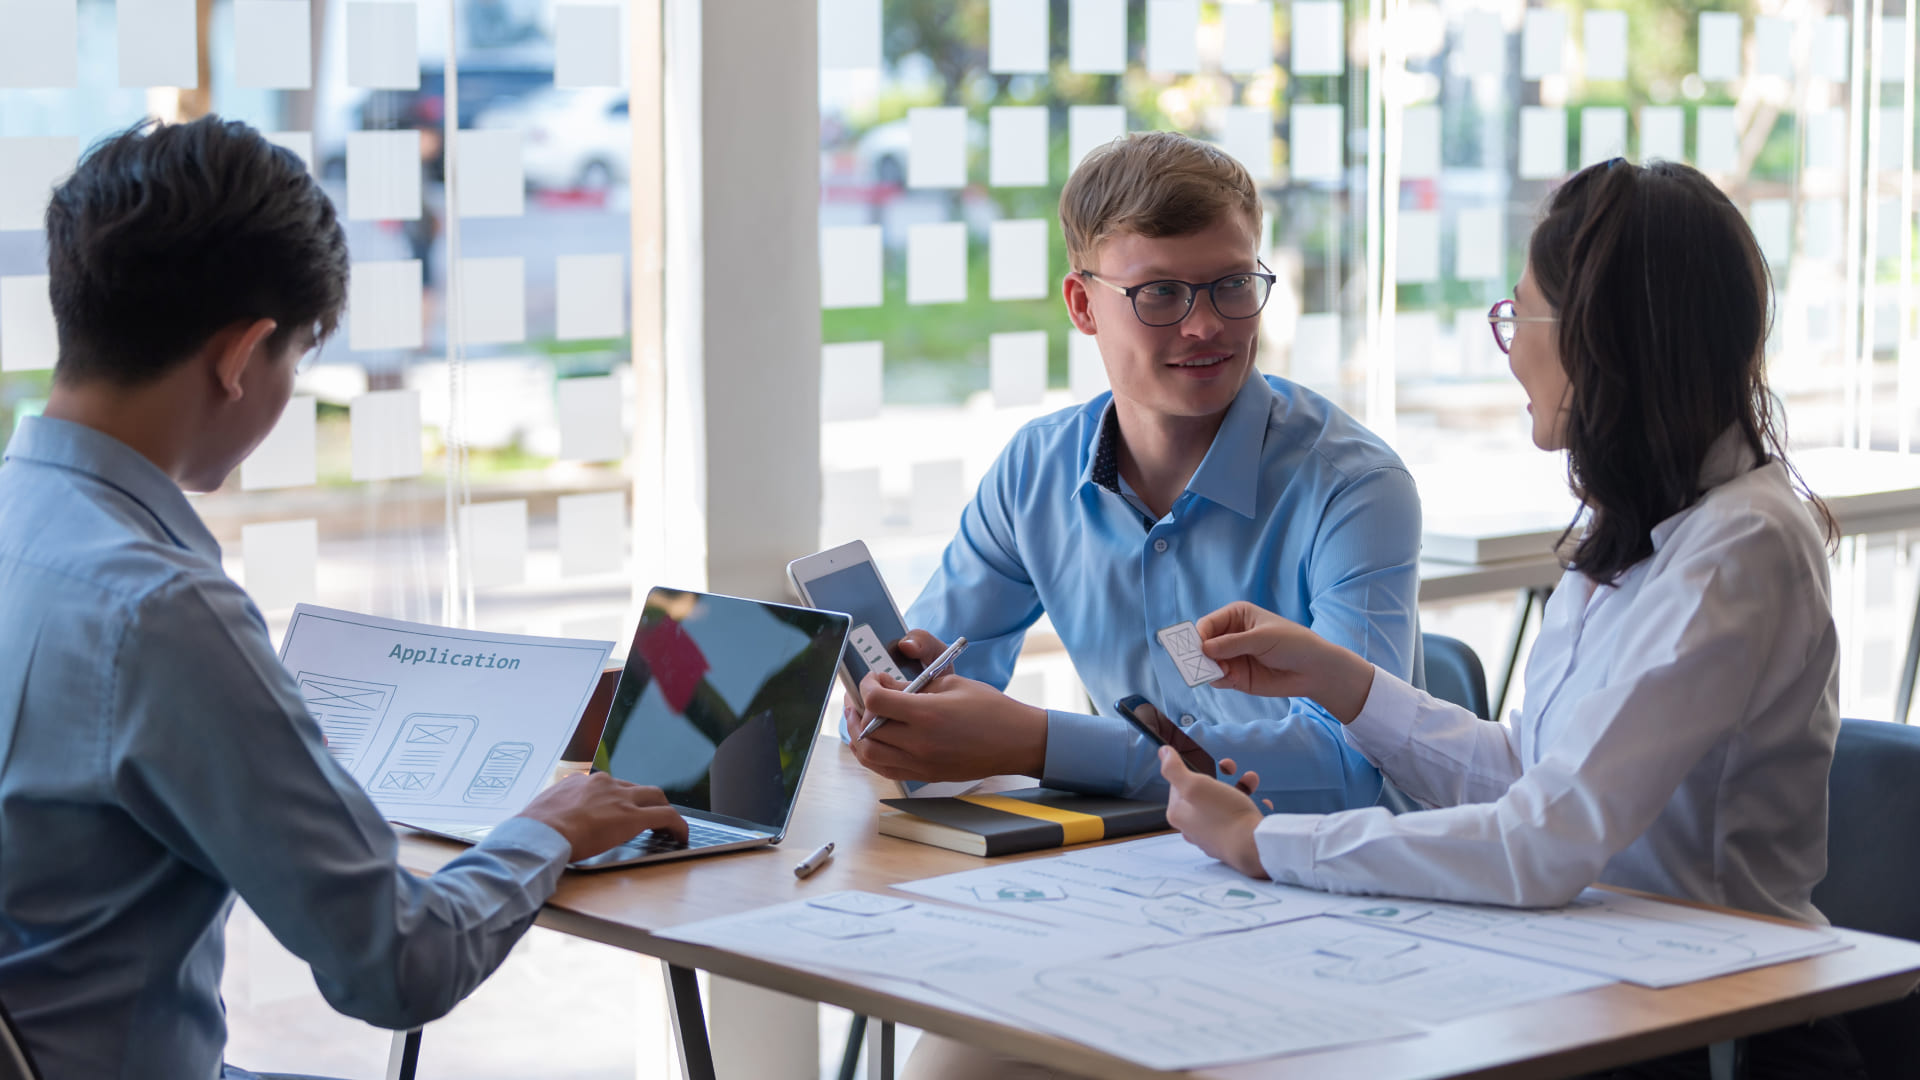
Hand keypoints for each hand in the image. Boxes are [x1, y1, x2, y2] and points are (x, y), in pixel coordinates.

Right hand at [516, 772, 686, 860]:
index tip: (616, 810)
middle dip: (644, 800)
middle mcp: (604, 784)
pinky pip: (666, 817)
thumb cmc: (534, 830)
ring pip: (655, 797)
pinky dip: (677, 825)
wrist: (539, 834)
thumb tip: (546, 827)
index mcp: (581, 782)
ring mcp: (620, 799)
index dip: (616, 800)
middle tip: (647, 815)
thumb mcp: (542, 813)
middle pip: (635, 787)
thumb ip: (553, 815)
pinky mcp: (634, 817)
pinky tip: (680, 836)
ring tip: (666, 826)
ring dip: (662, 810)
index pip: (608, 786)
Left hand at [850, 671, 1046, 781]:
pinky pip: (883, 769)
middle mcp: (919, 742)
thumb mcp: (951, 684)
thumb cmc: (990, 709)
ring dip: (858, 734)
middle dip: (858, 708)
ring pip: (868, 754)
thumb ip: (913, 686)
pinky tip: (874, 739)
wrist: (1015, 742)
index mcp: (927, 714)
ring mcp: (920, 763)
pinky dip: (871, 754)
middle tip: (860, 696)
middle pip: (866, 729)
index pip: (876, 701)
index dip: (867, 685)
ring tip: (861, 718)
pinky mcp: (924, 775)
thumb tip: (884, 686)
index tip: (873, 678)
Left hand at [1159, 747, 1266, 878]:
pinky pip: (1237, 818)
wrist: (1254, 847)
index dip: (1194, 770)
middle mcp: (1191, 826)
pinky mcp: (1230, 841)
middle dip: (1220, 776)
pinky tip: (1261, 801)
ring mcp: (1212, 835)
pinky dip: (1248, 806)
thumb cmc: (1224, 815)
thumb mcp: (1196, 785)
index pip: (1178, 784)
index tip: (1211, 764)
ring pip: (1222, 803)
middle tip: (1231, 768)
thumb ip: (1175, 769)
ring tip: (1251, 780)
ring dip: (1238, 787)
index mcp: (1178, 813)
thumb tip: (1163, 752)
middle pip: (1202, 792)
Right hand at [1196, 602, 1374, 722]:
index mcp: (1236, 616)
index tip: (1198, 649)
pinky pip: (1218, 679)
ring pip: (1207, 663)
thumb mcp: (1262, 638)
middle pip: (1203, 644)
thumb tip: (1203, 649)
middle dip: (1200, 655)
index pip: (1207, 624)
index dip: (1199, 636)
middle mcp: (1230, 635)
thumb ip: (1232, 644)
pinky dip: (1219, 680)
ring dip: (1210, 669)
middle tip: (1201, 664)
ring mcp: (1232, 657)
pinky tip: (1232, 679)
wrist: (1314, 670)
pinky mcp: (1237, 676)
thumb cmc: (1293, 644)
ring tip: (1224, 673)